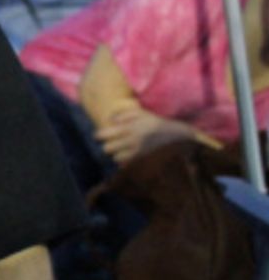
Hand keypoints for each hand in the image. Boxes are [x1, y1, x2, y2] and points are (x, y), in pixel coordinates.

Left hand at [95, 102, 219, 164]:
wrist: (180, 137)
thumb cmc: (159, 124)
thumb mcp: (143, 114)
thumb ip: (124, 115)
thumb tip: (111, 120)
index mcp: (128, 128)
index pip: (102, 135)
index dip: (99, 136)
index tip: (101, 136)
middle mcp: (131, 141)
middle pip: (106, 149)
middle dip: (108, 146)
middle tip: (114, 144)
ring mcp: (137, 153)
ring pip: (116, 159)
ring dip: (117, 155)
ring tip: (124, 151)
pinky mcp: (144, 162)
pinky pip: (127, 166)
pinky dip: (126, 163)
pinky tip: (131, 158)